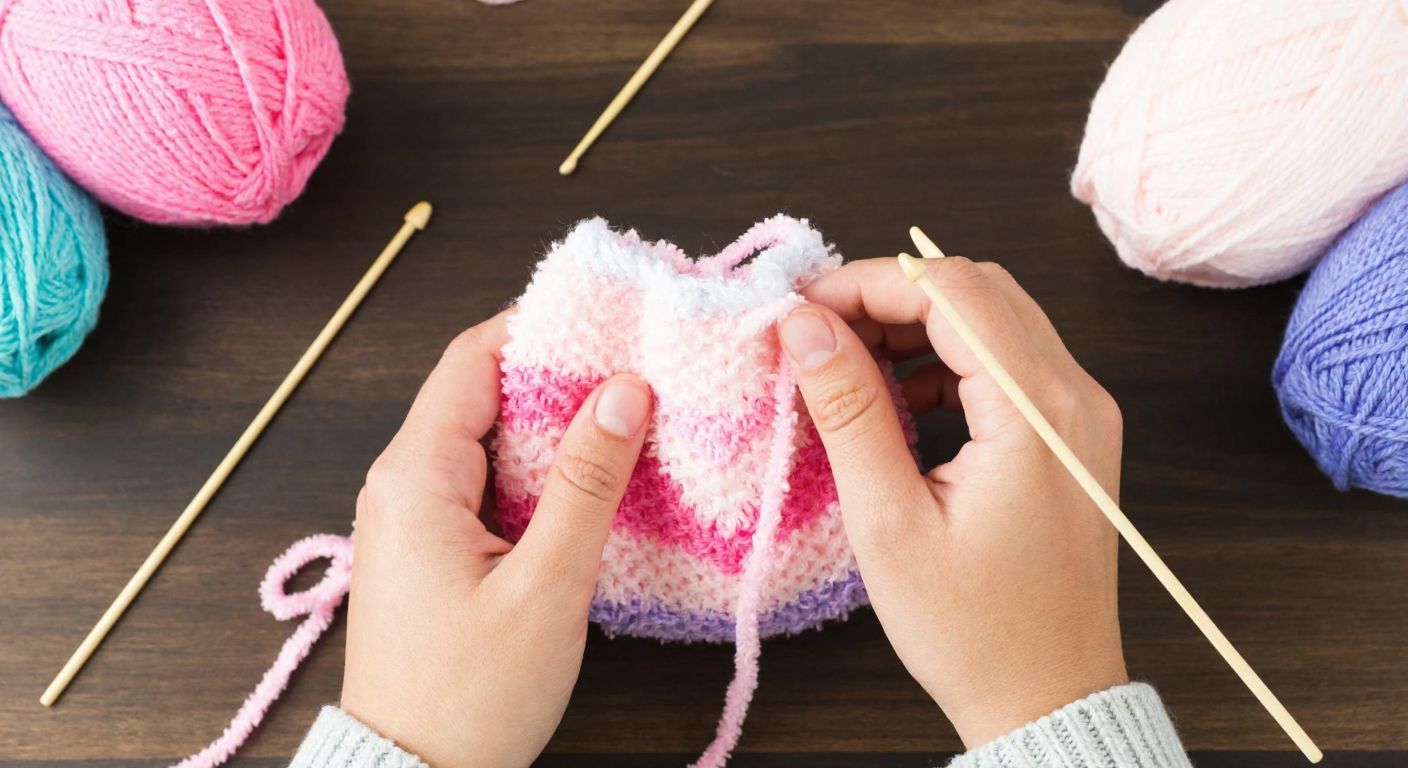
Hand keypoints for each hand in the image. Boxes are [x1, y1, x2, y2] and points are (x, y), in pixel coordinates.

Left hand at [341, 310, 652, 767]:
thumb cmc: (471, 696)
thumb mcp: (544, 585)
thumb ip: (587, 482)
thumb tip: (624, 388)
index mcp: (416, 475)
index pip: (473, 357)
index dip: (540, 326)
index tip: (611, 317)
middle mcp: (403, 482)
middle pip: (481, 390)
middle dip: (559, 372)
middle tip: (638, 366)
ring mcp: (413, 516)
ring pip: (489, 437)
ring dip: (554, 423)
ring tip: (629, 415)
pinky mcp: (432, 548)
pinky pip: (486, 481)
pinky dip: (539, 469)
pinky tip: (593, 479)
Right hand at [780, 256, 1127, 747]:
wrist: (1048, 698)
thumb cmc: (973, 631)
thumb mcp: (889, 522)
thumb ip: (848, 410)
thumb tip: (806, 327)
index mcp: (1036, 415)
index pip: (948, 290)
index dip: (865, 283)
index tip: (803, 308)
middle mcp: (1075, 398)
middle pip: (976, 290)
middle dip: (889, 295)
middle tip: (818, 332)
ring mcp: (1082, 415)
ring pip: (994, 319)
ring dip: (917, 325)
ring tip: (849, 367)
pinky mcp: (1072, 437)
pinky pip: (1010, 362)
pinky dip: (948, 361)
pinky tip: (900, 403)